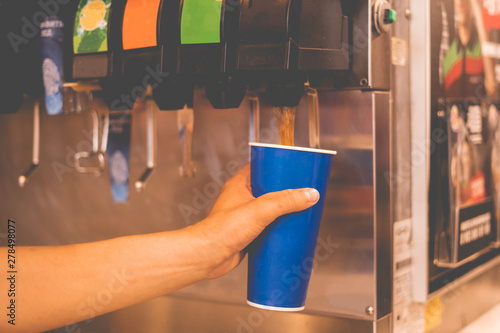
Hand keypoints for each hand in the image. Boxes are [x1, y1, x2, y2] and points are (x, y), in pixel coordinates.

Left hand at [187, 164, 319, 279]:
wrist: (207, 257)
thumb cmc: (222, 230)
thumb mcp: (260, 210)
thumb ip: (286, 201)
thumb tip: (310, 194)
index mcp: (239, 185)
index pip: (260, 167)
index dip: (277, 166)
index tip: (294, 168)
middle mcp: (241, 198)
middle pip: (268, 189)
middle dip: (285, 192)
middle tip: (302, 191)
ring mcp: (243, 216)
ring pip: (268, 210)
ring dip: (283, 211)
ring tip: (301, 211)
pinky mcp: (247, 233)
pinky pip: (266, 227)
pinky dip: (277, 228)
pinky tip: (289, 231)